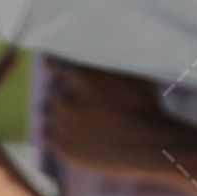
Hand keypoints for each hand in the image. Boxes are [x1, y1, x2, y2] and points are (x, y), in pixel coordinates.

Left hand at [37, 61, 186, 180]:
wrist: (149, 144)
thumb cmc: (146, 106)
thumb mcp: (129, 72)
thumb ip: (104, 63)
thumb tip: (97, 46)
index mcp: (81, 77)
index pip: (53, 64)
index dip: (57, 66)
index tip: (59, 69)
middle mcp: (67, 100)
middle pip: (51, 89)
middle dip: (61, 90)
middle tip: (76, 96)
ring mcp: (64, 126)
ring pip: (46, 112)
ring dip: (56, 111)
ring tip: (73, 115)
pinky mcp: (64, 148)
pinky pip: (46, 135)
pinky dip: (54, 131)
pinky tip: (68, 130)